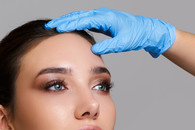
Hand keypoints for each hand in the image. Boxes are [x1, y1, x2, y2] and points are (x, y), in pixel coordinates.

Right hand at [45, 8, 175, 57]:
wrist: (146, 31)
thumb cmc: (136, 35)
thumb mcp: (123, 43)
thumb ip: (109, 46)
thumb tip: (94, 50)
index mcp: (105, 18)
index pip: (83, 19)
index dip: (69, 23)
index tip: (56, 27)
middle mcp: (101, 15)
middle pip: (78, 16)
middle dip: (63, 20)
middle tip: (49, 26)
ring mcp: (101, 17)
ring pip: (80, 17)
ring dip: (67, 21)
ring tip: (54, 26)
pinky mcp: (102, 22)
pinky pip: (85, 21)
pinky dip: (75, 23)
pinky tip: (69, 29)